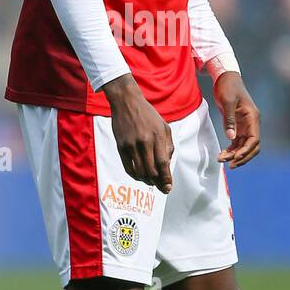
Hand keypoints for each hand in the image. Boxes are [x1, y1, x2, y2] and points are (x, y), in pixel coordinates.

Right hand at [101, 74, 173, 192]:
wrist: (127, 102)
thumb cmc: (148, 115)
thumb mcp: (164, 127)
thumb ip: (168, 146)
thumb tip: (167, 165)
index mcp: (158, 136)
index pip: (163, 163)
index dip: (166, 178)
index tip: (168, 188)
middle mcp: (144, 141)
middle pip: (151, 171)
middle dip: (157, 183)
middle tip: (161, 187)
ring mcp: (131, 144)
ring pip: (139, 172)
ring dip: (146, 181)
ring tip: (150, 181)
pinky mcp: (121, 146)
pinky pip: (128, 168)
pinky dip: (135, 176)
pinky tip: (139, 176)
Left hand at [213, 73, 259, 167]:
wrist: (225, 78)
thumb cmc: (228, 87)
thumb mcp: (227, 101)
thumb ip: (229, 120)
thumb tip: (231, 137)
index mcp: (253, 117)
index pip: (255, 139)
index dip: (247, 151)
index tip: (235, 157)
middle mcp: (252, 123)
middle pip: (252, 146)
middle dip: (242, 157)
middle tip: (229, 165)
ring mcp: (245, 125)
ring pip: (244, 146)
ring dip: (235, 155)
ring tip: (222, 160)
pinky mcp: (237, 126)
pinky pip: (237, 142)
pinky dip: (231, 150)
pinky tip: (223, 155)